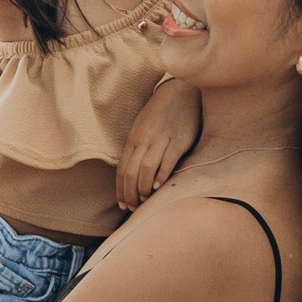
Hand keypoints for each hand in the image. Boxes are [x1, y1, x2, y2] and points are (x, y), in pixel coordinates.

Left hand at [115, 78, 201, 208]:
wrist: (180, 92)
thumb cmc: (160, 114)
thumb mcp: (142, 129)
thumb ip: (137, 150)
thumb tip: (132, 175)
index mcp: (133, 139)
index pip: (122, 169)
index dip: (121, 189)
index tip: (123, 205)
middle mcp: (144, 140)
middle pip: (132, 172)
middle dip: (130, 193)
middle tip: (133, 208)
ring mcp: (161, 140)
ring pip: (146, 168)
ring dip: (144, 187)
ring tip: (145, 200)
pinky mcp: (178, 140)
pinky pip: (167, 160)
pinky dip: (161, 174)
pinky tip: (159, 186)